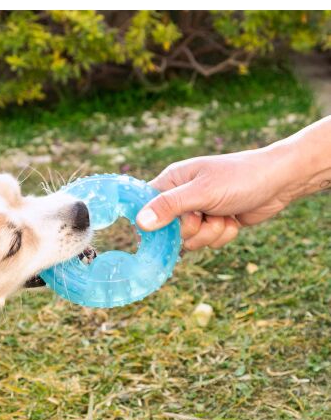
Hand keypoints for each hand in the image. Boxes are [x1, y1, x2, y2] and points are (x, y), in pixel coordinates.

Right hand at [136, 146, 296, 249]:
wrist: (280, 181)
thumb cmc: (240, 178)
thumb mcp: (202, 192)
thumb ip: (170, 206)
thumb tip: (140, 223)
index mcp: (172, 181)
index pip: (146, 207)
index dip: (153, 222)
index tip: (167, 228)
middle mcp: (182, 197)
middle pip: (170, 231)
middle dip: (192, 230)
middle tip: (205, 215)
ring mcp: (199, 212)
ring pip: (191, 241)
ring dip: (211, 233)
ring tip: (224, 215)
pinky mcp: (214, 223)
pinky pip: (209, 241)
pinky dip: (223, 234)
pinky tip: (233, 219)